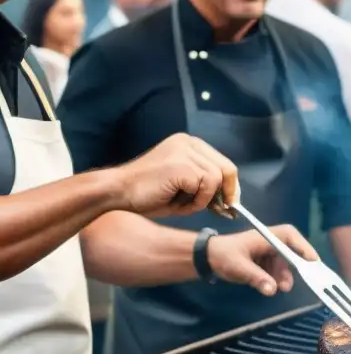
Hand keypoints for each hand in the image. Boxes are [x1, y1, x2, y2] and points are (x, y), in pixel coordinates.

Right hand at [114, 133, 239, 217]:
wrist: (117, 192)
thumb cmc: (146, 194)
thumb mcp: (182, 187)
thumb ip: (205, 187)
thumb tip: (230, 200)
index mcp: (189, 144)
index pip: (222, 163)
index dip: (230, 185)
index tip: (231, 202)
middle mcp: (189, 143)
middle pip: (226, 168)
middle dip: (228, 192)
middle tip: (223, 210)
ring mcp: (185, 151)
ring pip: (216, 179)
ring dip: (205, 199)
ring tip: (185, 205)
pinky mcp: (182, 165)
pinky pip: (205, 186)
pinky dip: (197, 201)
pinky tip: (179, 204)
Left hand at [206, 225, 319, 295]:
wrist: (206, 259)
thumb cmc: (223, 256)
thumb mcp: (239, 267)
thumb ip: (256, 278)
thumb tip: (272, 290)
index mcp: (266, 236)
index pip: (290, 236)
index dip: (304, 247)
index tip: (313, 261)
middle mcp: (270, 242)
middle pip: (291, 251)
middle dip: (296, 266)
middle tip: (303, 279)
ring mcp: (268, 253)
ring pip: (284, 264)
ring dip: (285, 276)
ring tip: (283, 288)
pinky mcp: (264, 263)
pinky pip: (276, 270)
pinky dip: (277, 279)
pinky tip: (273, 287)